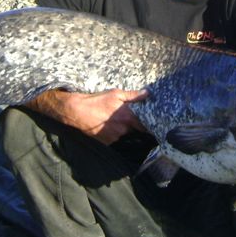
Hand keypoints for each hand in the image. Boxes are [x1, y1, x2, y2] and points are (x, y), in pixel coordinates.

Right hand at [27, 88, 148, 144]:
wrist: (76, 112)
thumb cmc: (96, 100)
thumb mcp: (115, 94)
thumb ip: (132, 96)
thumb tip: (147, 94)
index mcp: (127, 116)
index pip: (146, 126)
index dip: (152, 127)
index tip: (159, 127)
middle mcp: (123, 129)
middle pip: (137, 133)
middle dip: (141, 132)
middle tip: (146, 129)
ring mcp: (115, 137)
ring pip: (127, 138)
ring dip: (129, 135)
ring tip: (127, 130)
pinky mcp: (107, 142)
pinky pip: (117, 142)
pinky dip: (118, 138)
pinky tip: (115, 132)